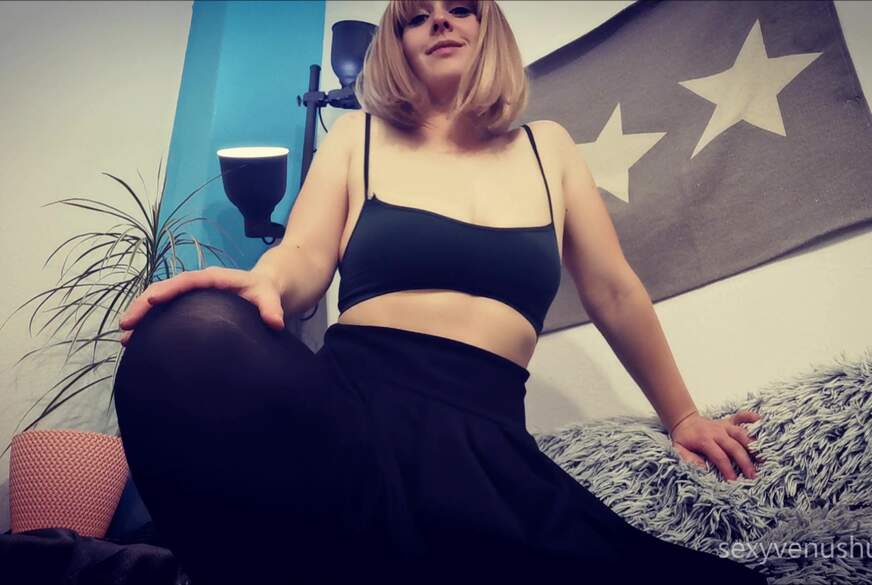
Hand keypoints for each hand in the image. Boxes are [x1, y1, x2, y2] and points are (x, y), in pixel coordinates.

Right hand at [118, 266, 284, 346]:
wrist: (264, 291)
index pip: (186, 281)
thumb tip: (275, 322)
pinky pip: (165, 313)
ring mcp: (190, 297)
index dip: (168, 289)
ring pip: (159, 302)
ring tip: (125, 338)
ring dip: (141, 317)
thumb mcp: (270, 297)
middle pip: (164, 290)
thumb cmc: (265, 292)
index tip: (151, 301)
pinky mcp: (188, 309)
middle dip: (143, 305)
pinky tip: (138, 343)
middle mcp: (197, 285)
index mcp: (212, 278)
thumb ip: (271, 308)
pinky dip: (150, 325)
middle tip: (126, 325)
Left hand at [669, 410, 762, 481]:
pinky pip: (741, 417)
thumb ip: (688, 459)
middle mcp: (717, 431)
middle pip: (734, 446)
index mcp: (704, 439)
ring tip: (763, 458)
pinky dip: (751, 417)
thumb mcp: (679, 450)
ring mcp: (724, 425)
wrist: (684, 422)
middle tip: (753, 476)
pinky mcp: (729, 421)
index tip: (734, 481)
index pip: (719, 456)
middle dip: (744, 462)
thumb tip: (703, 469)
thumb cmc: (684, 440)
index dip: (727, 469)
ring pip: (741, 433)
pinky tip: (761, 419)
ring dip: (753, 445)